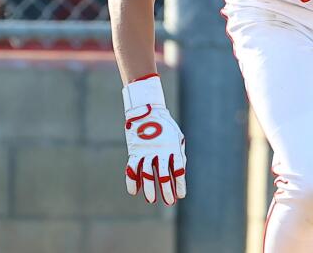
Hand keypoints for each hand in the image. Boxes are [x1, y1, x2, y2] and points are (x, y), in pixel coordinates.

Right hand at [122, 76, 186, 204]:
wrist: (147, 110)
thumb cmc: (165, 126)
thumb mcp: (177, 137)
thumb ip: (178, 154)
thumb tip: (180, 171)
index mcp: (173, 148)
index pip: (178, 170)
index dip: (179, 184)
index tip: (180, 196)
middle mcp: (160, 151)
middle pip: (163, 175)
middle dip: (166, 190)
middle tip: (169, 202)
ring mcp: (146, 152)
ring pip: (146, 174)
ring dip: (149, 188)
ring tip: (152, 200)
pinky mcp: (135, 151)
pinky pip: (132, 168)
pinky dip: (132, 180)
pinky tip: (135, 191)